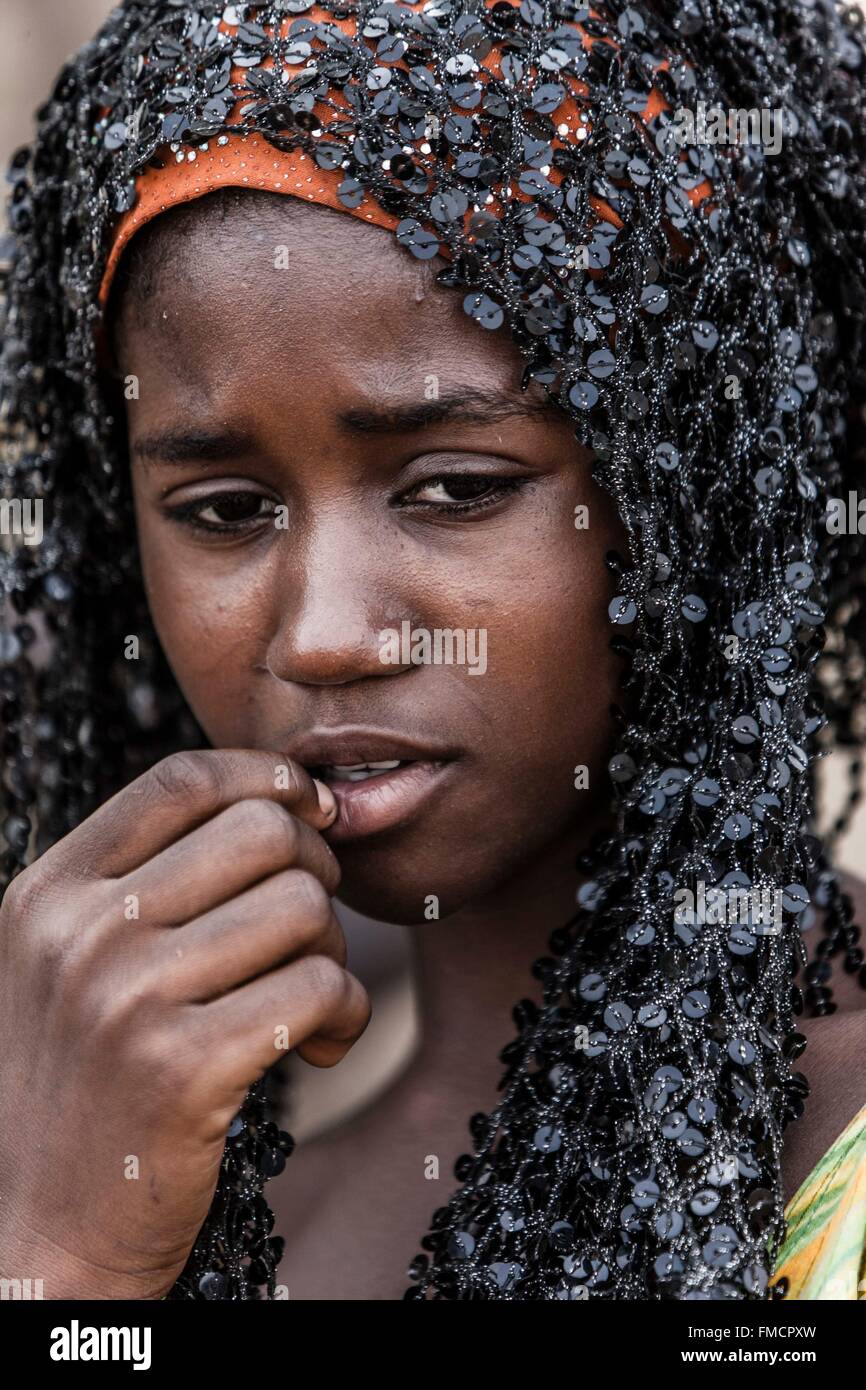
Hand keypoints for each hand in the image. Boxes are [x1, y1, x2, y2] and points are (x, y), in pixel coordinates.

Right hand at [0, 749, 369, 1298]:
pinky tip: (320, 1045)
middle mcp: (80, 933)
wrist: (43, 1230)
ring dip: (335, 951)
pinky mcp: (182, 1069)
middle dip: (316, 871)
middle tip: (310, 930)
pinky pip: (318, 986)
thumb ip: (144, 878)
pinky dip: (344, 1012)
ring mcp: (126, 1000)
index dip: (268, 777)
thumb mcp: (73, 960)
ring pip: (303, 905)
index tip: (314, 809)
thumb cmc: (84, 1081)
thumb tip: (283, 798)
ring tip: (310, 1000)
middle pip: (262, 832)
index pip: (181, 778)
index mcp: (49, 892)